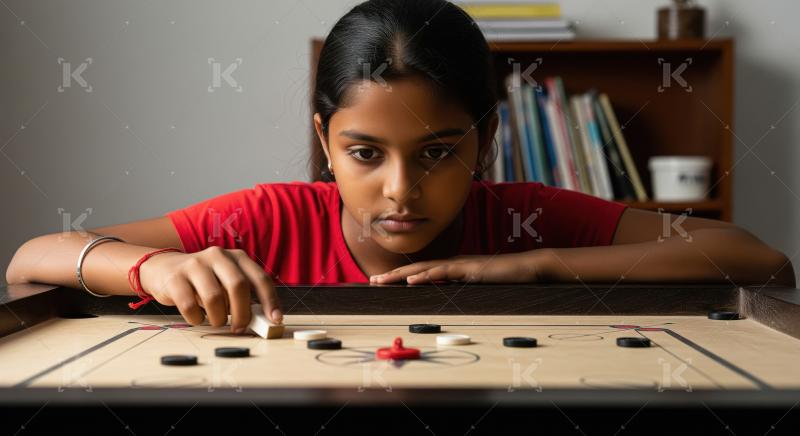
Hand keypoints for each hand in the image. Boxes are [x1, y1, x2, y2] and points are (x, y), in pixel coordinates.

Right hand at [138, 246, 281, 332]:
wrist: (162, 269)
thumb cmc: (203, 281)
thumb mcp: (225, 282)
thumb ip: (243, 296)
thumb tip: (263, 320)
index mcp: (236, 257)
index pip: (260, 278)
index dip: (270, 301)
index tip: (275, 320)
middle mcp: (218, 256)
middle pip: (238, 286)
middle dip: (242, 313)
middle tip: (239, 328)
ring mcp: (195, 264)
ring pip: (214, 297)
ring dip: (218, 318)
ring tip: (216, 321)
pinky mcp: (175, 277)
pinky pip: (189, 305)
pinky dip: (196, 318)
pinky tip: (196, 317)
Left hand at [369, 251, 547, 284]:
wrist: (528, 268)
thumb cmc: (506, 278)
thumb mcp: (478, 285)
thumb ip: (462, 287)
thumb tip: (446, 294)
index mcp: (452, 269)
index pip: (421, 272)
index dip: (401, 277)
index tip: (383, 282)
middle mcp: (452, 264)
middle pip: (416, 269)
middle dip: (393, 275)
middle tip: (372, 281)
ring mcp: (459, 265)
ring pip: (424, 268)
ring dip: (401, 275)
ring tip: (382, 280)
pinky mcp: (468, 269)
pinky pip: (442, 272)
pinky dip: (425, 275)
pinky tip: (411, 280)